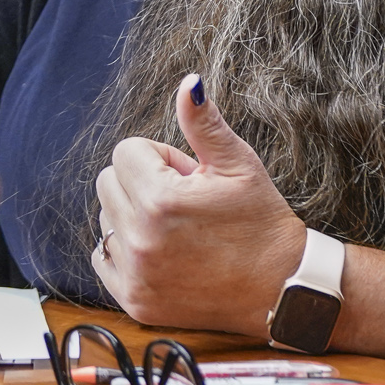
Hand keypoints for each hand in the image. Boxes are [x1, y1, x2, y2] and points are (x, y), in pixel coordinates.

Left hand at [92, 72, 307, 336]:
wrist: (282, 289)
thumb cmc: (260, 221)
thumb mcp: (238, 164)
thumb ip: (203, 123)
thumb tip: (188, 83)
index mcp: (160, 200)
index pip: (126, 151)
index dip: (160, 158)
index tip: (189, 177)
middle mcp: (140, 239)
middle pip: (108, 182)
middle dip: (141, 183)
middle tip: (183, 200)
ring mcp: (136, 274)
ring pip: (104, 219)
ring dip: (131, 216)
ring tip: (177, 228)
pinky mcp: (135, 300)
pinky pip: (102, 258)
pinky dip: (124, 250)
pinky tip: (160, 251)